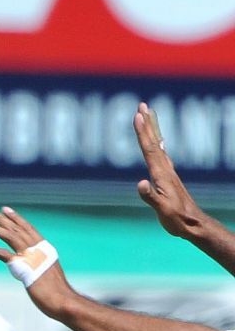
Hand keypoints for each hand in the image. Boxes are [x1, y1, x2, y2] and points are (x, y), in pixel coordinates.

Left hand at [0, 206, 72, 316]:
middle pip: (17, 229)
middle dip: (2, 218)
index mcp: (45, 248)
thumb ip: (38, 265)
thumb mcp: (47, 273)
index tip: (5, 209)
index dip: (16, 218)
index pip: (28, 228)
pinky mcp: (22, 266)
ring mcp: (30, 256)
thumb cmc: (56, 291)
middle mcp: (38, 249)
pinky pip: (2, 254)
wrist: (61, 300)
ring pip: (10, 236)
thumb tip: (30, 266)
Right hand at [134, 103, 206, 242]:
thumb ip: (151, 197)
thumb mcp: (162, 210)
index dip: (142, 132)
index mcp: (161, 175)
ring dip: (151, 130)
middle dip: (147, 124)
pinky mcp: (168, 177)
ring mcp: (168, 172)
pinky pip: (160, 155)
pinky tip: (157, 141)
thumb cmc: (177, 219)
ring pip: (157, 146)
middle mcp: (166, 169)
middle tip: (141, 106)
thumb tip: (140, 183)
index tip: (137, 115)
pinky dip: (156, 144)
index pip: (149, 149)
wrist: (193, 224)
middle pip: (154, 142)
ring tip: (147, 117)